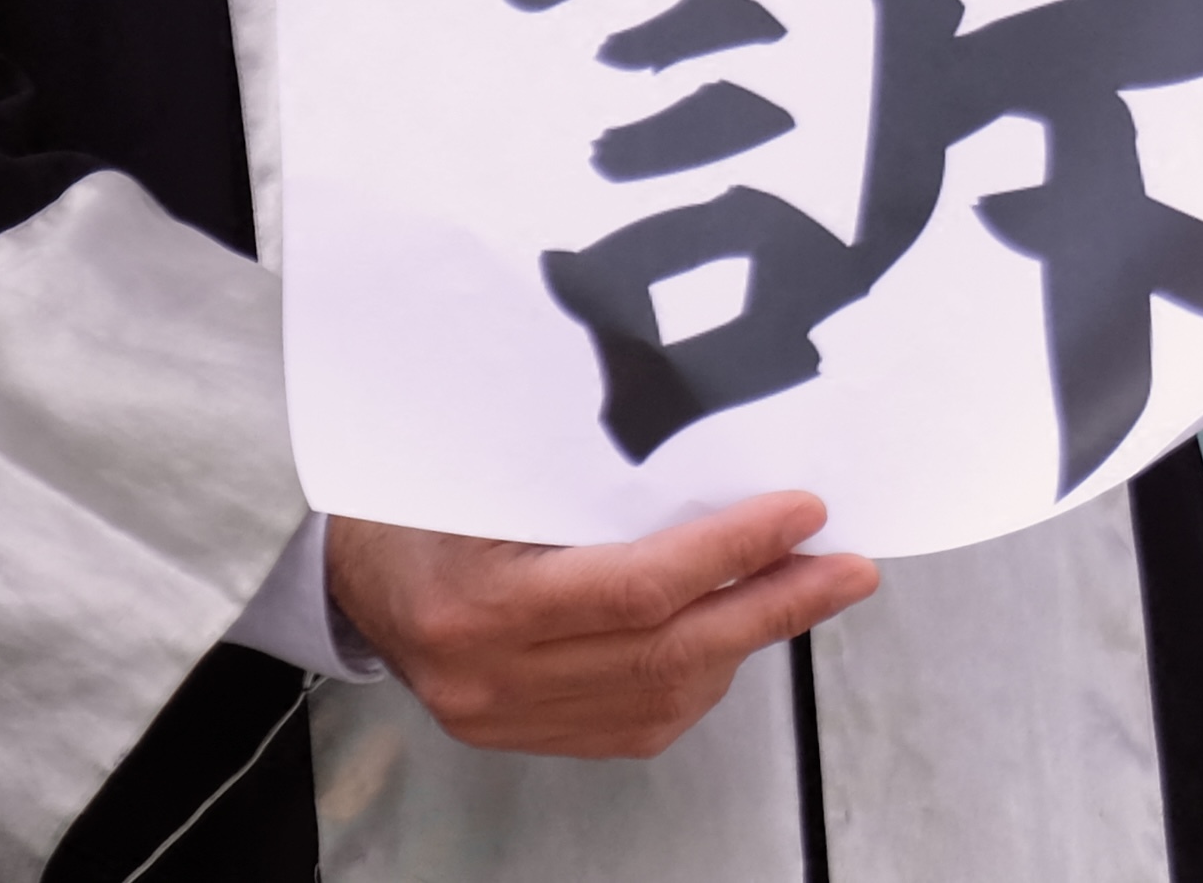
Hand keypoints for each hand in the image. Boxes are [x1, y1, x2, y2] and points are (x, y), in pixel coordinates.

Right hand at [323, 497, 873, 756]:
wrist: (353, 571)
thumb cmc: (423, 501)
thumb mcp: (490, 471)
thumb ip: (592, 482)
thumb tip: (721, 464)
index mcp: (481, 602)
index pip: (634, 589)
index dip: (730, 552)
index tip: (801, 513)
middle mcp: (493, 676)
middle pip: (666, 653)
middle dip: (775, 607)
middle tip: (850, 569)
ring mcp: (507, 718)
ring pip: (663, 696)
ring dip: (750, 642)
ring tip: (808, 589)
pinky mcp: (523, 737)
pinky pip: (639, 723)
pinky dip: (703, 678)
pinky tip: (734, 635)